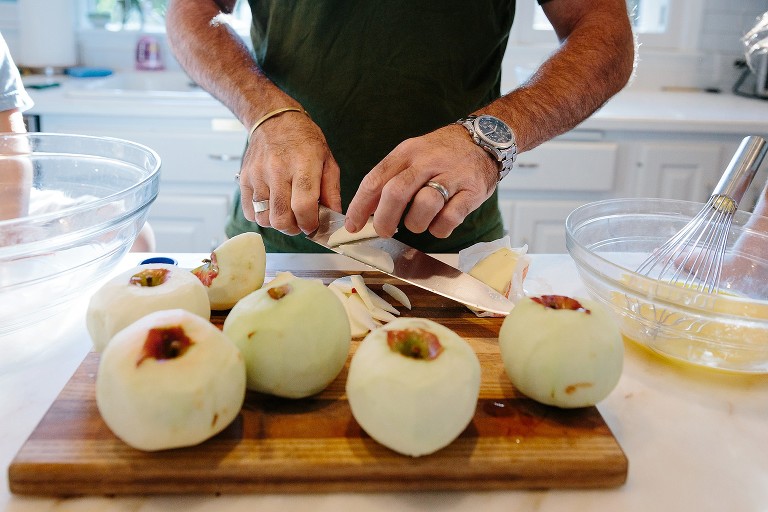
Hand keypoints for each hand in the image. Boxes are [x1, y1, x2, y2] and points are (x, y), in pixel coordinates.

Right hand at [238, 110, 341, 234]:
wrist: (274, 119)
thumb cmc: (304, 140)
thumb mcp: (328, 160)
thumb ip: (332, 191)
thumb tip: (334, 217)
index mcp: (303, 164)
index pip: (303, 206)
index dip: (310, 223)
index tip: (313, 226)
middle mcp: (277, 169)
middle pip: (281, 218)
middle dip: (294, 228)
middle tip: (300, 222)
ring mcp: (257, 175)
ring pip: (264, 219)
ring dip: (277, 222)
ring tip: (287, 212)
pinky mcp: (244, 178)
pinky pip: (250, 212)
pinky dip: (262, 216)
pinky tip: (273, 205)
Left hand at [345, 124, 498, 237]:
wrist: (486, 139)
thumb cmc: (443, 154)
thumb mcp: (413, 155)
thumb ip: (390, 179)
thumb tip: (365, 211)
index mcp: (407, 152)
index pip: (376, 179)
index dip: (360, 206)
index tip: (352, 225)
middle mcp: (428, 161)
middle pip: (397, 192)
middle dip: (384, 219)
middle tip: (383, 231)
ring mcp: (452, 175)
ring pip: (424, 206)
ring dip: (415, 224)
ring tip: (417, 222)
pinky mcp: (472, 191)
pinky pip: (449, 218)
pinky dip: (439, 228)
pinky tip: (438, 224)